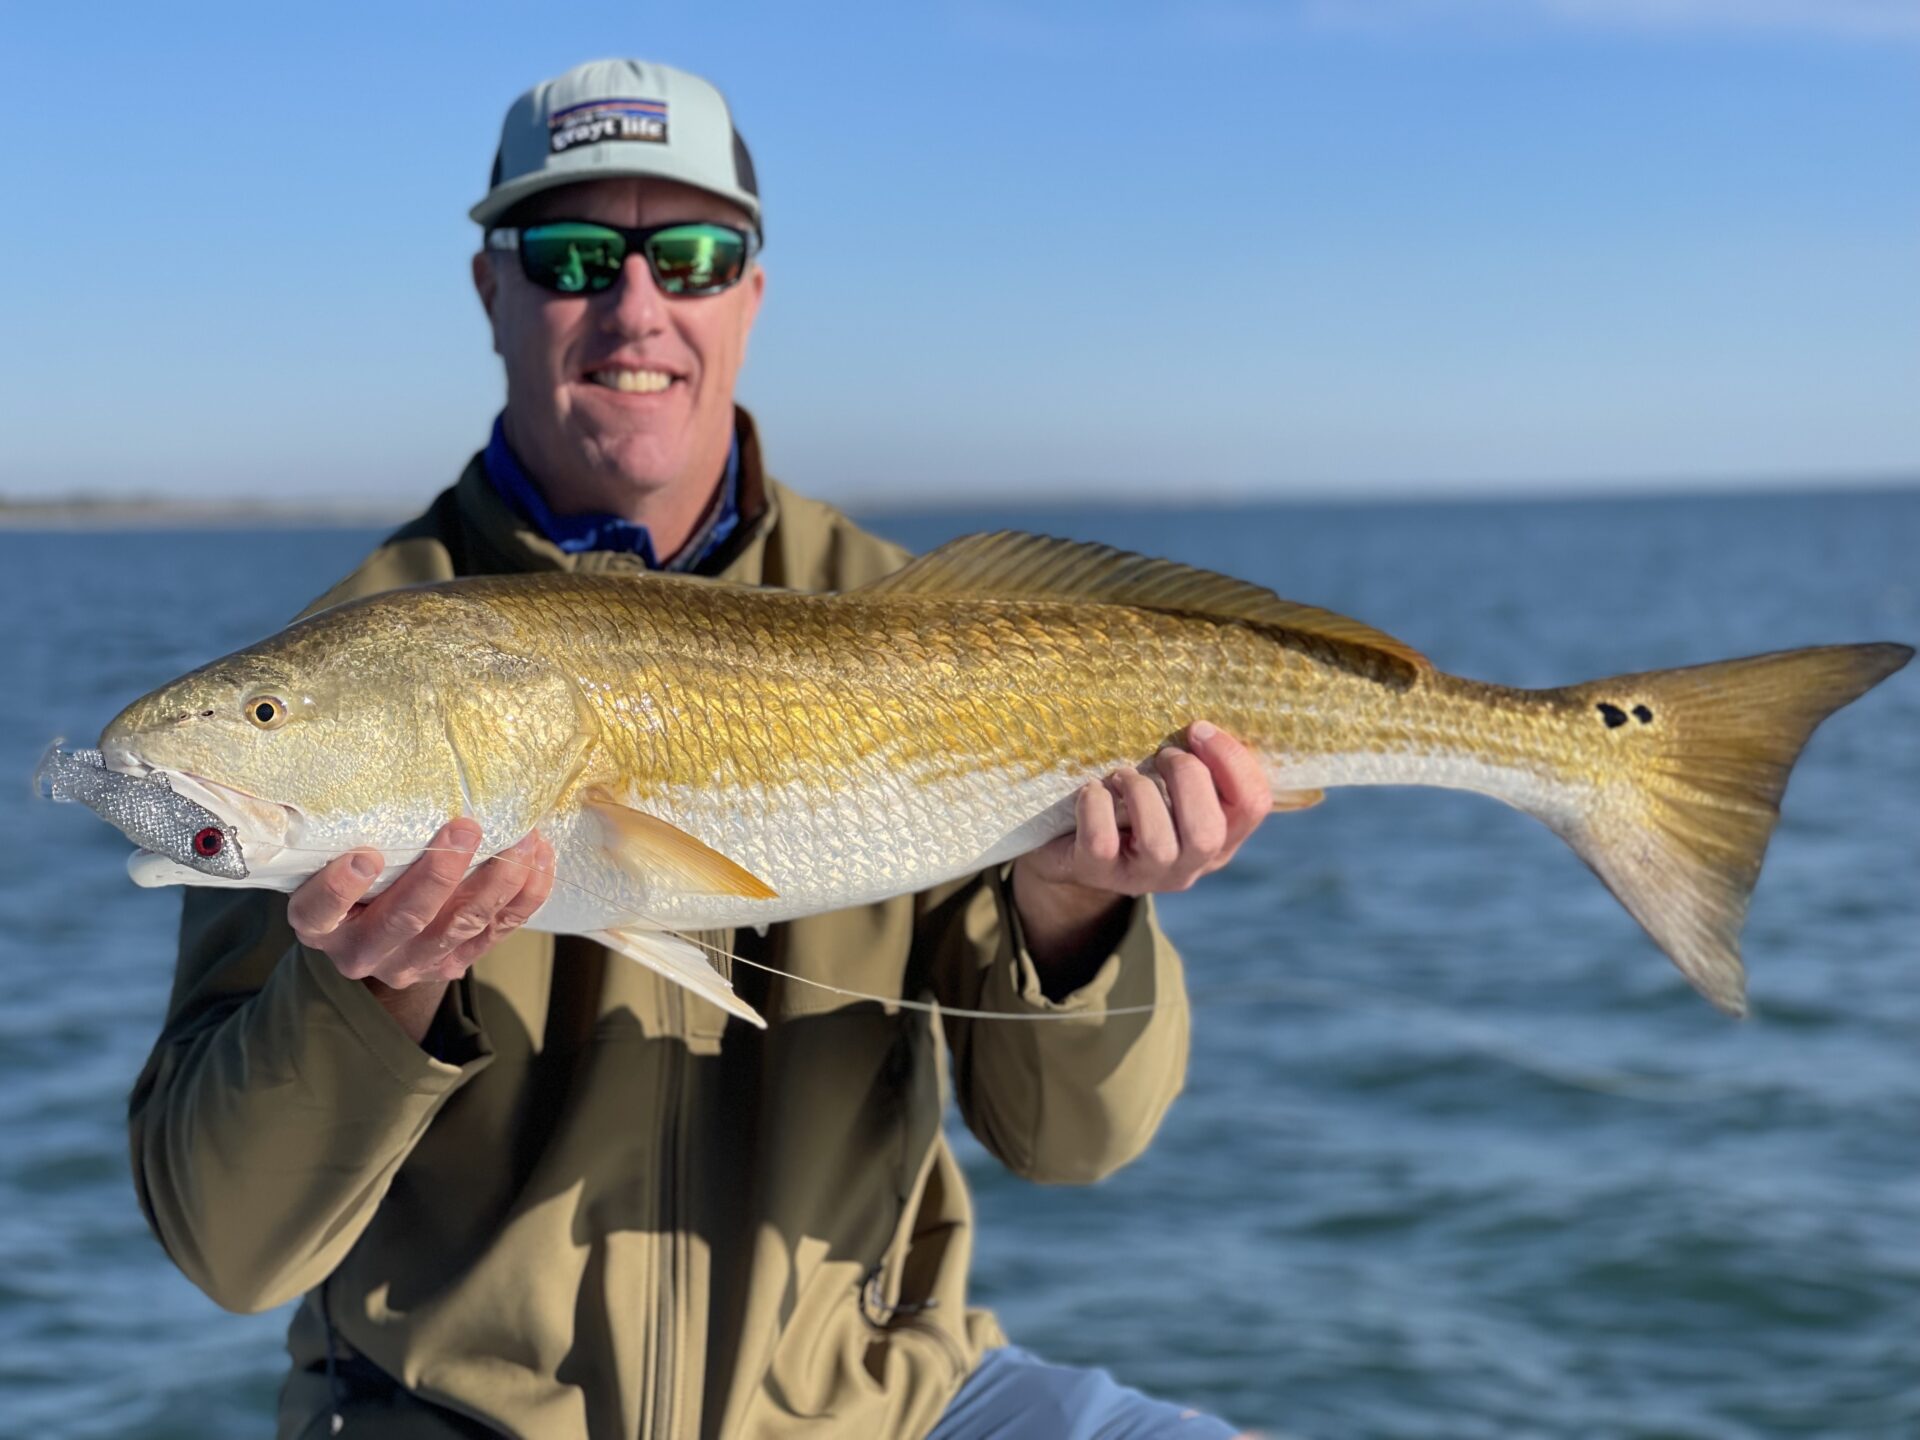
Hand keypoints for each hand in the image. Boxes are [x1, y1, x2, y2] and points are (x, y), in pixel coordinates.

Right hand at [287, 819, 555, 1041]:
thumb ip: (348, 834)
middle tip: (466, 828)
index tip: (365, 856)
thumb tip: (382, 772)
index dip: (339, 890)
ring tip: (521, 839)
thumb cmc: (351, 874)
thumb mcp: (332, 856)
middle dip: (440, 873)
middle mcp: (361, 952)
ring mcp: (410, 964)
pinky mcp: (452, 964)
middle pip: (403, 920)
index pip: (317, 913)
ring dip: (496, 881)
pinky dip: (525, 896)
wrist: (370, 930)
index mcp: (321, 926)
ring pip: (459, 927)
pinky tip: (539, 859)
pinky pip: (496, 933)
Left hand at [1011, 722, 1273, 976]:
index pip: (1253, 805)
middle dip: (1187, 778)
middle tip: (1163, 755)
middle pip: (1208, 833)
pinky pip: (1102, 843)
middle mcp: (1189, 865)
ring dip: (1140, 792)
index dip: (1232, 759)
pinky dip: (1096, 805)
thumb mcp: (1176, 788)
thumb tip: (1201, 727)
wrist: (1076, 847)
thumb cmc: (1136, 805)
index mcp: (1221, 838)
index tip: (1198, 729)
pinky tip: (1093, 789)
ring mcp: (1144, 877)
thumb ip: (1199, 767)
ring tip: (1124, 775)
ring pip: (1158, 844)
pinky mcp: (1098, 873)